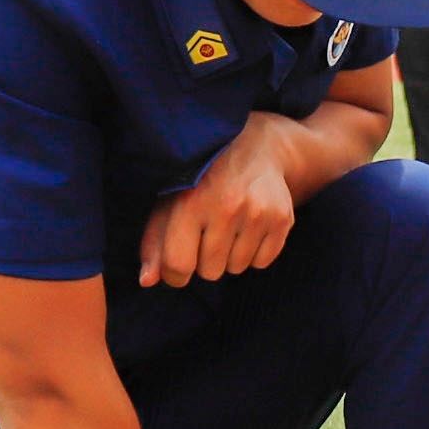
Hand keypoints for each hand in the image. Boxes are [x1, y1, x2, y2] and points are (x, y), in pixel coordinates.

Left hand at [140, 117, 303, 284]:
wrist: (254, 147)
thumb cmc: (201, 179)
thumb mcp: (170, 202)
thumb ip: (155, 242)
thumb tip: (146, 281)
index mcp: (191, 202)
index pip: (179, 265)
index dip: (174, 274)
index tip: (177, 266)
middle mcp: (226, 207)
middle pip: (210, 272)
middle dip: (204, 260)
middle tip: (206, 234)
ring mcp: (258, 213)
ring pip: (236, 268)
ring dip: (229, 256)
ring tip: (229, 227)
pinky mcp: (282, 219)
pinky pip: (261, 262)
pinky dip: (253, 253)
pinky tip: (248, 227)